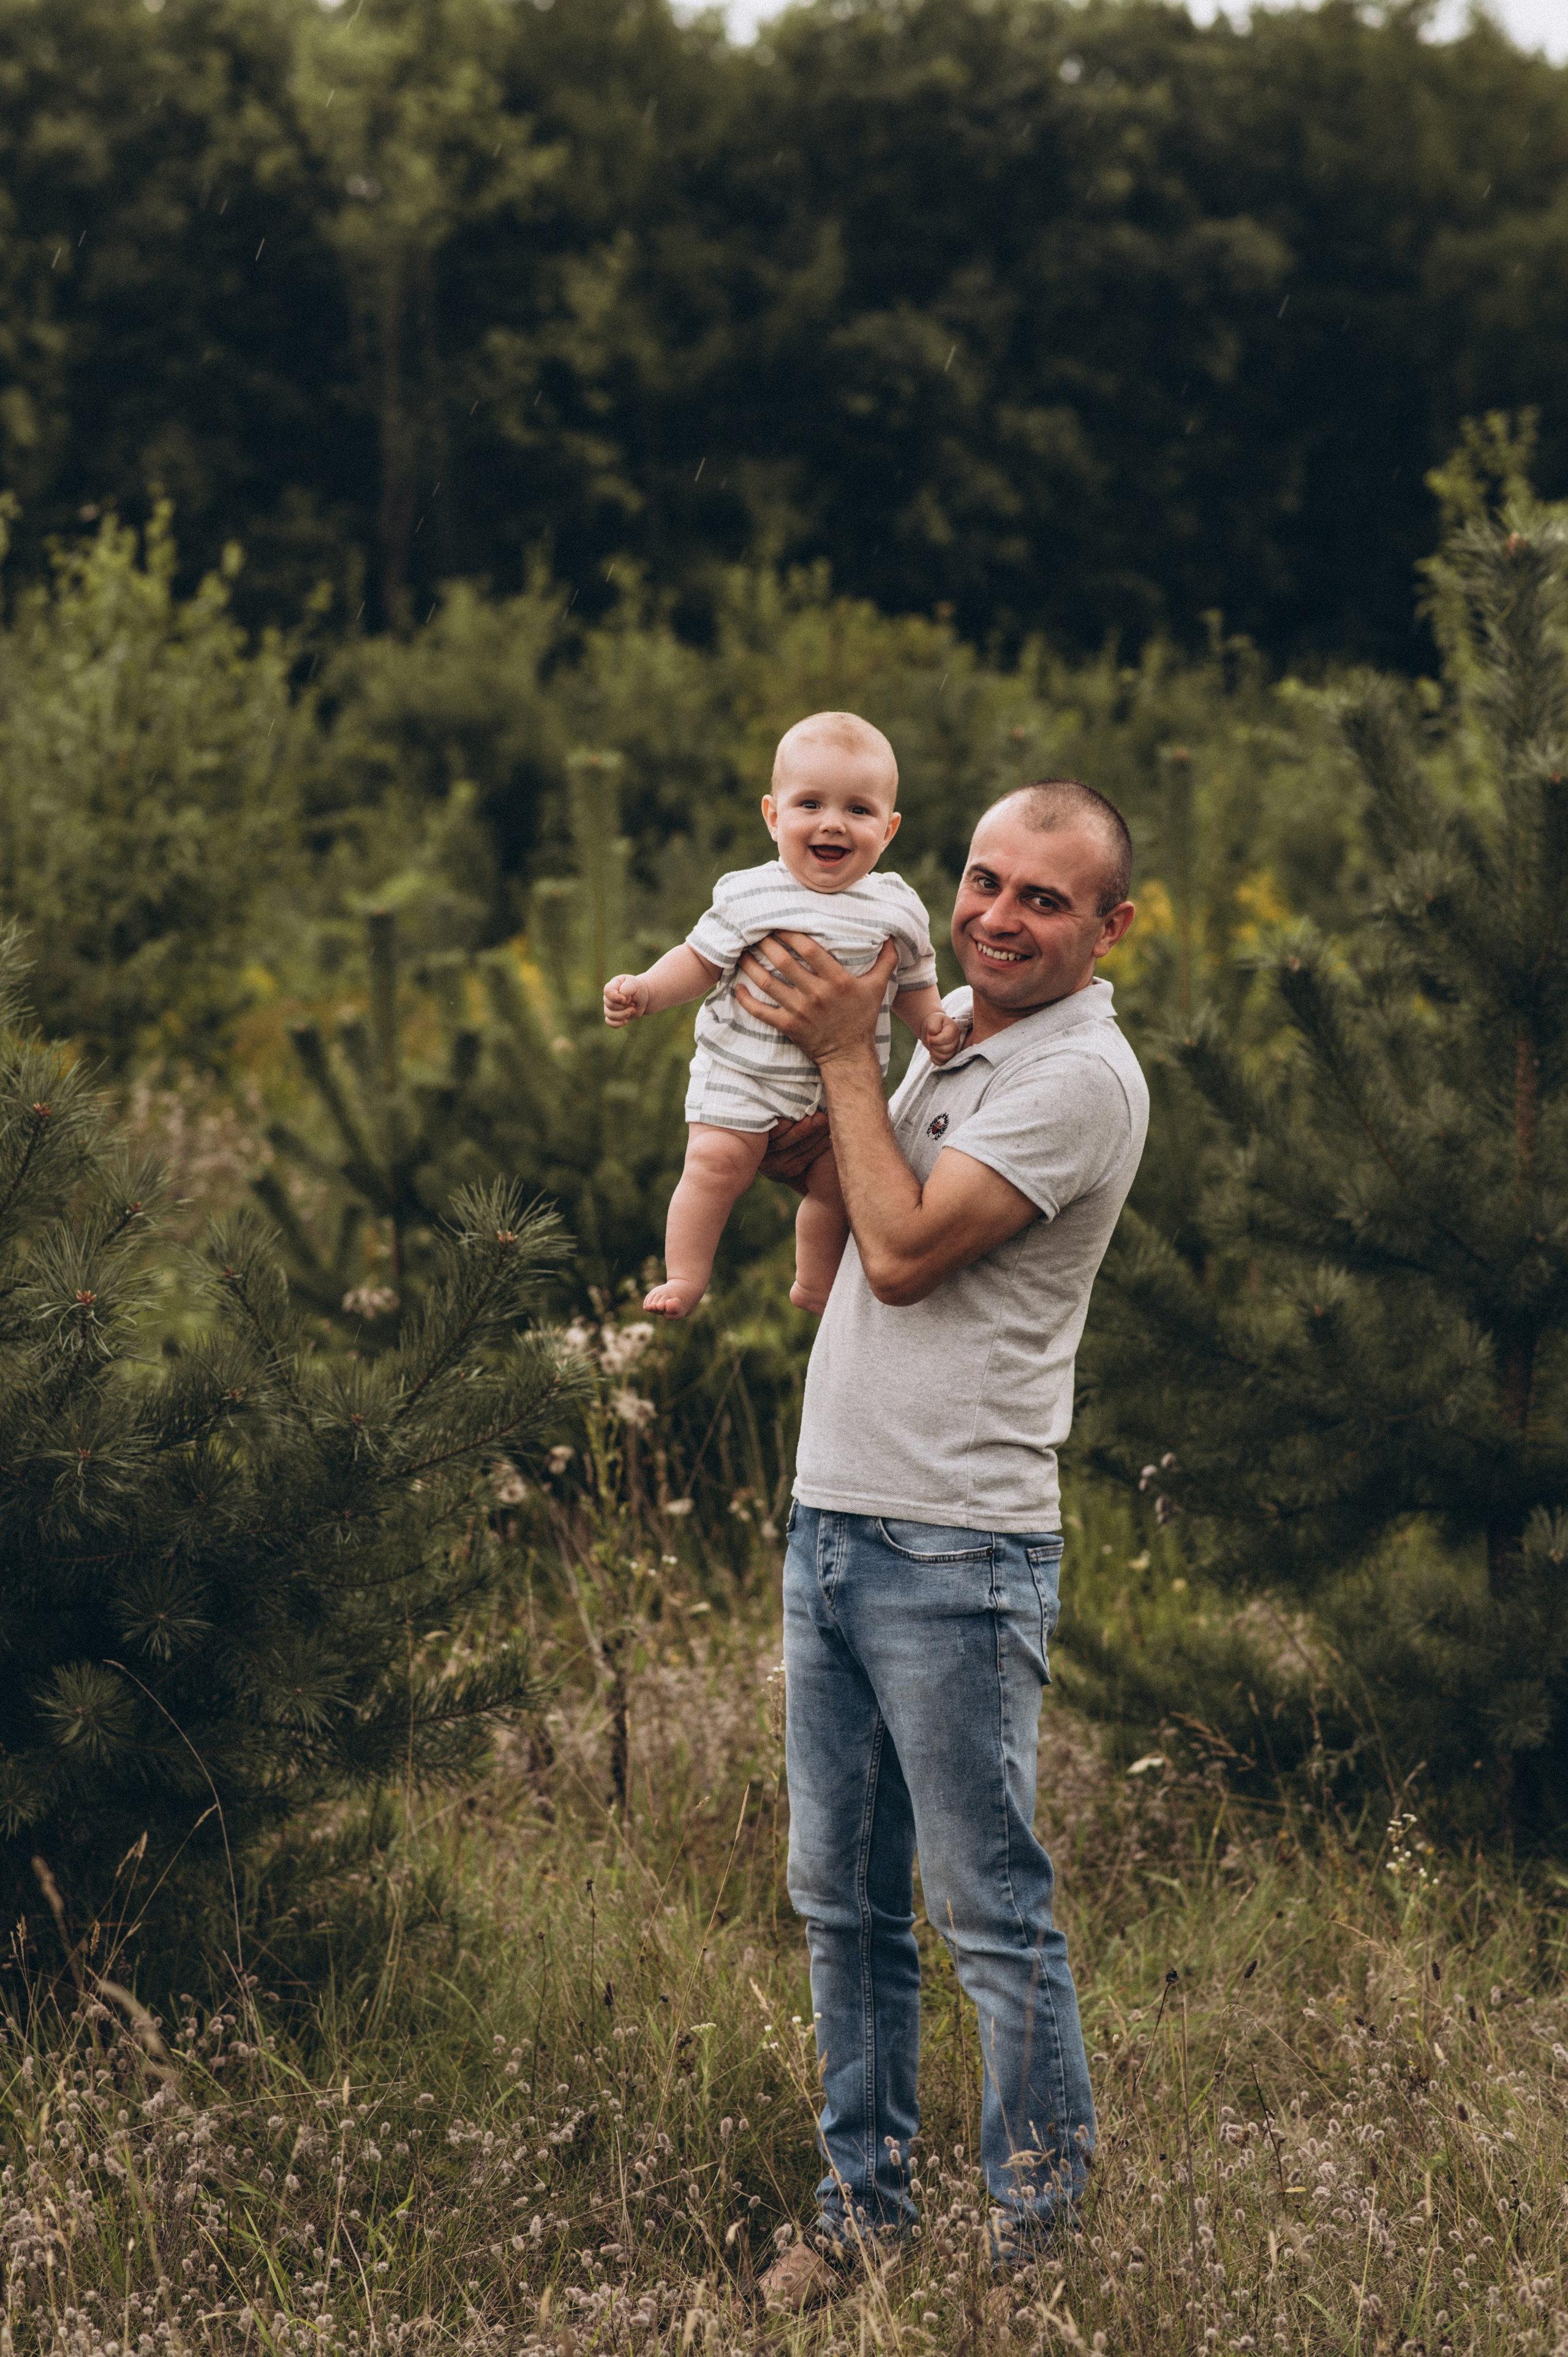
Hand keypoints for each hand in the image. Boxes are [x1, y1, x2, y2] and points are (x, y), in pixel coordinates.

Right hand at [603, 972, 649, 1026]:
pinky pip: (609, 1022)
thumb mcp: (635, 985)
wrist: (642, 997)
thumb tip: (622, 1000)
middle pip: (610, 1005)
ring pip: (610, 1015)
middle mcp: (608, 996)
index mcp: (612, 985)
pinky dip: (618, 1023)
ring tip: (633, 1010)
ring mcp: (609, 1006)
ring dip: (623, 1015)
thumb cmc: (638, 989)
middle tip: (633, 1004)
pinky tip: (626, 1021)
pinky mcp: (612, 1015)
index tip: (626, 999)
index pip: (608, 991)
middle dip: (624, 1007)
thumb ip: (626, 990)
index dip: (616, 997)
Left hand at [734, 932, 897, 1064]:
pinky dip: (747, 1000)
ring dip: (751, 966)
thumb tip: (893, 936)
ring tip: (742, 952)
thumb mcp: (878, 988)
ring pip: (768, 983)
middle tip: (754, 932)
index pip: (809, 949)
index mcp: (837, 980)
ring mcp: (800, 1011)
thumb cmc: (862, 1018)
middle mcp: (817, 994)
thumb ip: (886, 961)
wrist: (849, 1055)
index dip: (790, 933)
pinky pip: (761, 1012)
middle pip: (784, 962)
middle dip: (766, 944)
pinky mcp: (788, 1026)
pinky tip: (738, 987)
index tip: (778, 923)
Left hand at [923, 1007, 969, 1065]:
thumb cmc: (933, 1023)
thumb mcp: (932, 1020)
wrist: (932, 1027)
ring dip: (934, 1053)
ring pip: (945, 1058)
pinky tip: (932, 1052)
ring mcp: (953, 1050)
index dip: (935, 1039)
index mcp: (954, 1030)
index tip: (929, 1035)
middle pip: (946, 1050)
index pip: (946, 1039)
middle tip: (929, 1040)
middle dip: (934, 1046)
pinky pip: (942, 1063)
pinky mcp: (948, 1056)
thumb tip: (933, 1034)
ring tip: (931, 1046)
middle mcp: (956, 1041)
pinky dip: (935, 1059)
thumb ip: (933, 1026)